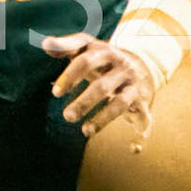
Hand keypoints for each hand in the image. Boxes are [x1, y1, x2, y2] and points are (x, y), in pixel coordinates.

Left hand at [42, 30, 155, 148]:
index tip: (55, 93)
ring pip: (120, 103)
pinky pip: (144, 117)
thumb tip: (46, 44)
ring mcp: (134, 86)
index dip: (70, 76)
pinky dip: (142, 131)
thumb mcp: (88, 47)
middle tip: (67, 117)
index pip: (86, 62)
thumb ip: (66, 45)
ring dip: (104, 119)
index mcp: (107, 53)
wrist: (142, 62)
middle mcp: (122, 69)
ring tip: (85, 132)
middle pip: (103, 86)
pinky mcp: (142, 101)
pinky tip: (134, 147)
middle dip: (85, 102)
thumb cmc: (103, 57)